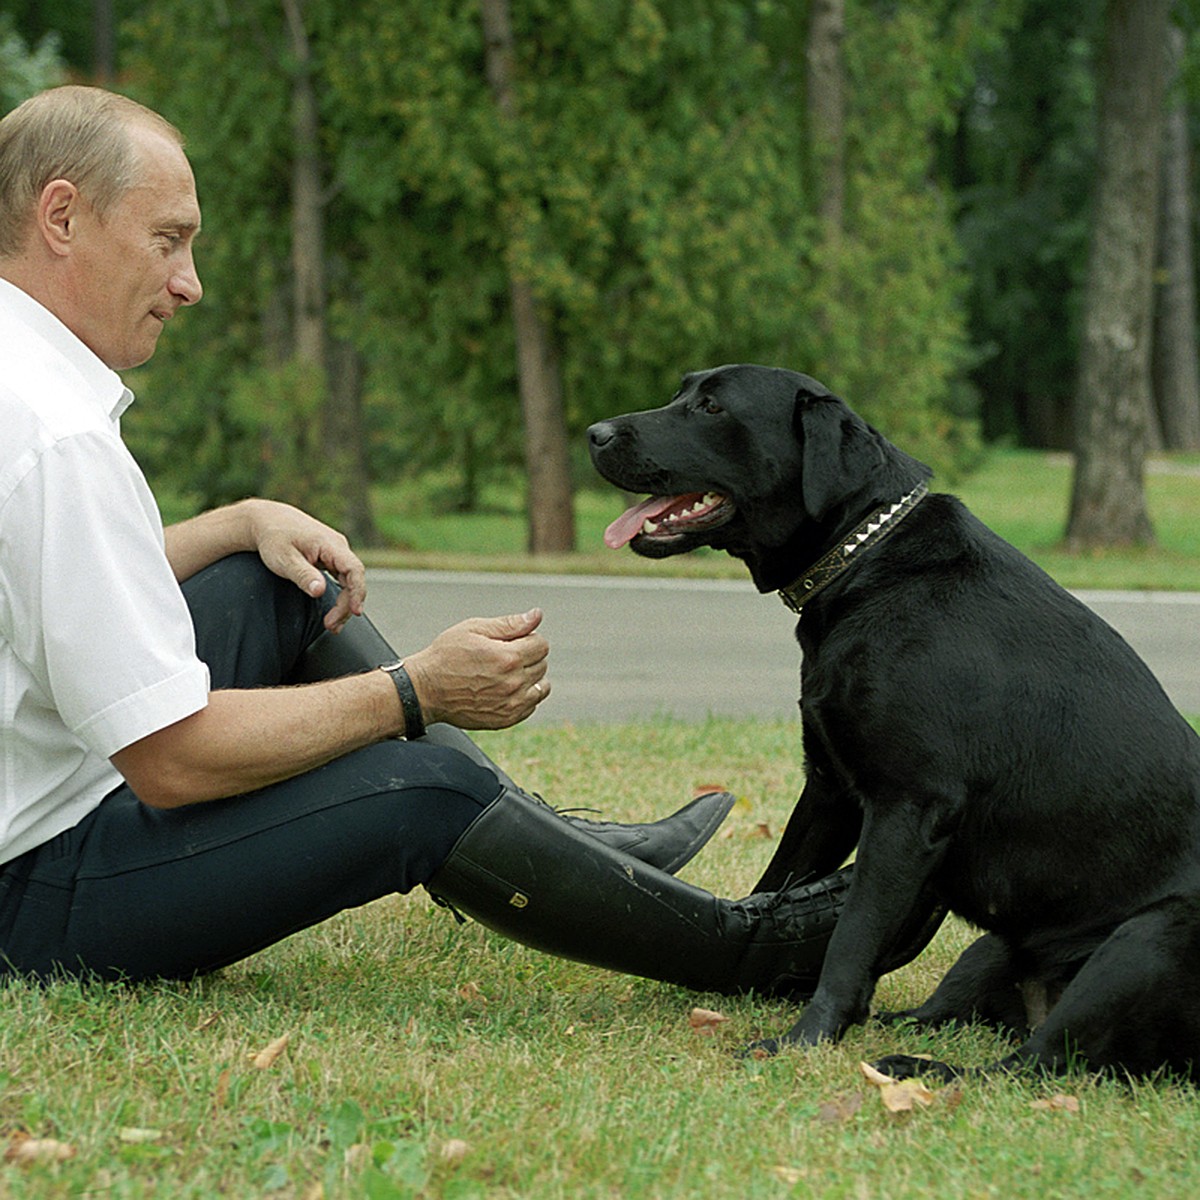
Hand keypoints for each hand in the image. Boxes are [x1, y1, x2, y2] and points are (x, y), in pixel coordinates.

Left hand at [247, 501, 366, 630]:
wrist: (266, 520)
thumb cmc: (273, 537)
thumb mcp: (284, 558)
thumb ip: (303, 575)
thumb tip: (320, 591)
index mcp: (330, 544)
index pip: (354, 569)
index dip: (358, 591)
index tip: (354, 611)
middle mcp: (337, 546)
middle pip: (353, 579)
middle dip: (346, 605)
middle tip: (332, 625)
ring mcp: (335, 552)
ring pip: (349, 580)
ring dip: (344, 603)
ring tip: (332, 624)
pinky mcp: (330, 557)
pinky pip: (342, 578)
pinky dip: (340, 595)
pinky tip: (334, 610)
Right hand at [402, 609, 550, 729]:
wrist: (425, 690)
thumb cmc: (445, 656)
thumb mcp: (474, 629)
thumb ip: (510, 624)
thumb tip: (537, 615)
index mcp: (508, 657)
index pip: (541, 645)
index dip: (527, 639)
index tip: (511, 641)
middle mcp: (513, 683)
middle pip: (542, 664)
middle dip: (528, 656)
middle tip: (503, 656)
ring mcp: (511, 704)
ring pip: (542, 687)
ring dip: (531, 677)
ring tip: (507, 673)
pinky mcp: (506, 719)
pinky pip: (531, 706)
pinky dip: (525, 696)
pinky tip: (505, 689)